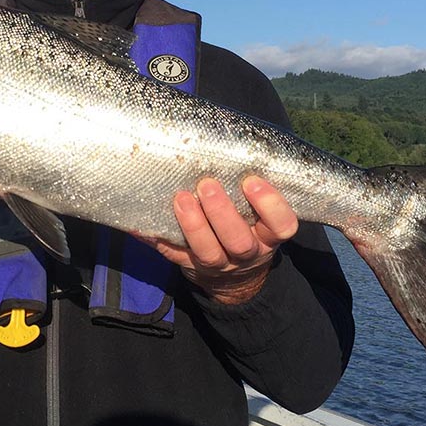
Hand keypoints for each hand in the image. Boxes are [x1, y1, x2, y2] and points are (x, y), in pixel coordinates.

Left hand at [150, 176, 298, 304]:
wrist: (234, 280)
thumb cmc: (246, 228)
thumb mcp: (259, 217)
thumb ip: (250, 191)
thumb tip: (226, 145)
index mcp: (268, 236)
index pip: (282, 225)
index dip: (270, 205)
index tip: (252, 181)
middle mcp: (246, 253)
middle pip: (239, 241)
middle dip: (222, 213)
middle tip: (207, 185)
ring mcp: (218, 264)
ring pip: (208, 252)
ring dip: (193, 225)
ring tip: (181, 198)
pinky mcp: (190, 266)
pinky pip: (172, 255)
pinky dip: (157, 239)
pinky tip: (143, 224)